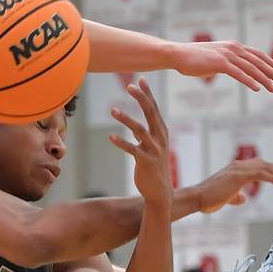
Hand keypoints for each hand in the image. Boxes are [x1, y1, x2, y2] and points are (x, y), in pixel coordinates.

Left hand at [109, 78, 172, 204]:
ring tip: (112, 110)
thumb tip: (136, 127)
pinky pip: (132, 149)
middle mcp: (160, 138)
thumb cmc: (154, 168)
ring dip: (126, 119)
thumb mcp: (153, 148)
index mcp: (162, 132)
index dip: (148, 94)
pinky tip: (111, 137)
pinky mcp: (145, 161)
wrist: (160, 192)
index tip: (141, 79)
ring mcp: (154, 150)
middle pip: (150, 113)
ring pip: (140, 129)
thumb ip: (146, 136)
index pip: (155, 109)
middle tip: (129, 86)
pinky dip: (121, 142)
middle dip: (141, 98)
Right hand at [170, 40, 272, 91]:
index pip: (257, 55)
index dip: (270, 64)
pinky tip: (258, 88)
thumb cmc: (193, 59)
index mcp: (233, 46)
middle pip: (259, 62)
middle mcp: (233, 48)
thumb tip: (228, 71)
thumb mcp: (213, 60)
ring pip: (251, 68)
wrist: (178, 54)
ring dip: (265, 79)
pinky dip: (250, 81)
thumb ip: (224, 64)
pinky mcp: (220, 63)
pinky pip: (239, 74)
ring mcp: (227, 55)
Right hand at [195, 158, 272, 213]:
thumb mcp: (226, 197)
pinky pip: (259, 175)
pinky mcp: (238, 176)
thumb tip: (244, 198)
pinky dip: (271, 178)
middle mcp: (239, 166)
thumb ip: (236, 196)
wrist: (197, 198)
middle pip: (266, 164)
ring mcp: (238, 170)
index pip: (261, 167)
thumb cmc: (209, 199)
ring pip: (265, 167)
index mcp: (237, 170)